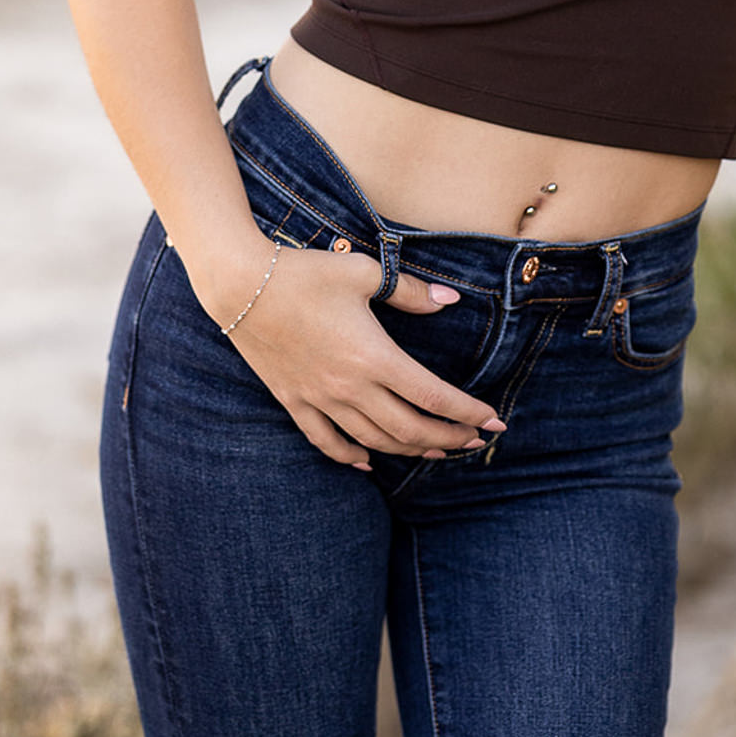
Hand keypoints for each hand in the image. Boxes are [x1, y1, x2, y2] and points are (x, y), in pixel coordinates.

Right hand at [210, 240, 506, 471]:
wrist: (242, 286)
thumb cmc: (307, 272)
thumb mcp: (365, 272)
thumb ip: (410, 291)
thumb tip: (450, 301)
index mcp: (374, 356)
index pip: (433, 396)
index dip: (467, 413)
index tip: (494, 421)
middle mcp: (349, 387)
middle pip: (409, 428)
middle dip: (447, 439)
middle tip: (475, 442)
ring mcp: (319, 399)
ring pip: (373, 440)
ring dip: (409, 450)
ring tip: (436, 451)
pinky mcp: (294, 401)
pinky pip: (326, 441)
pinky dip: (351, 457)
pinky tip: (367, 463)